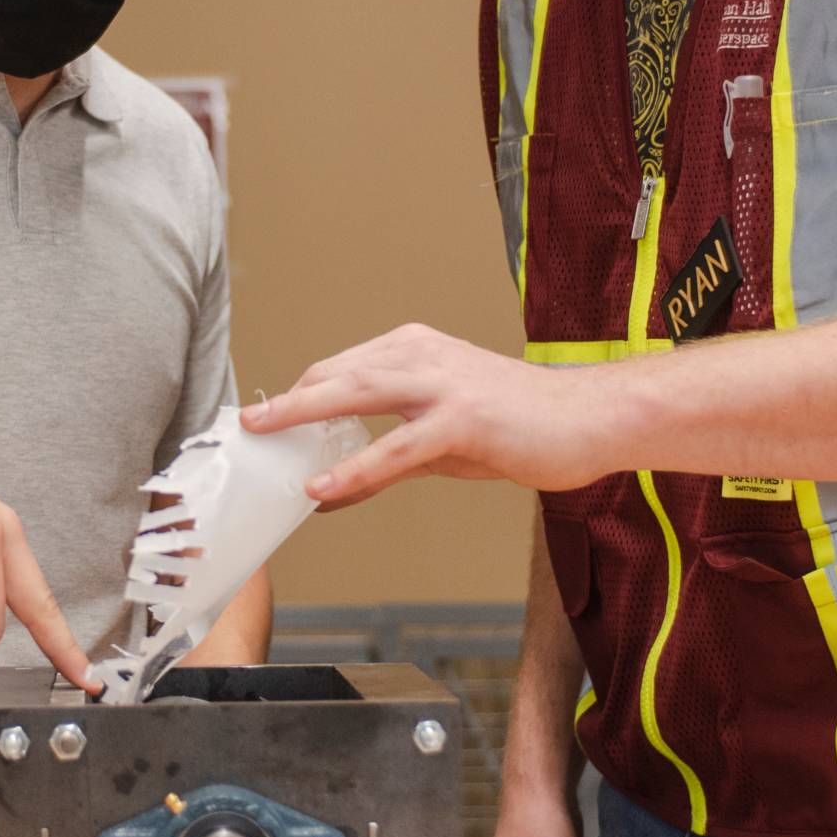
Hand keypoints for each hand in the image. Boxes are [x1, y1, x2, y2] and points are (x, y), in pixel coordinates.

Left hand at [241, 323, 616, 505]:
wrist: (589, 420)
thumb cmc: (522, 426)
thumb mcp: (444, 439)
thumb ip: (390, 457)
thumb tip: (333, 486)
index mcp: (415, 350)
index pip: (340, 369)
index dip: (301, 396)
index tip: (268, 423)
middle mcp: (422, 356)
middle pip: (337, 373)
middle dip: (288, 400)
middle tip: (246, 424)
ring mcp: (442, 384)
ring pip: (357, 395)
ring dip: (304, 415)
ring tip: (264, 435)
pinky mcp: (462, 420)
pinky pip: (396, 448)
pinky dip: (356, 468)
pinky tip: (323, 484)